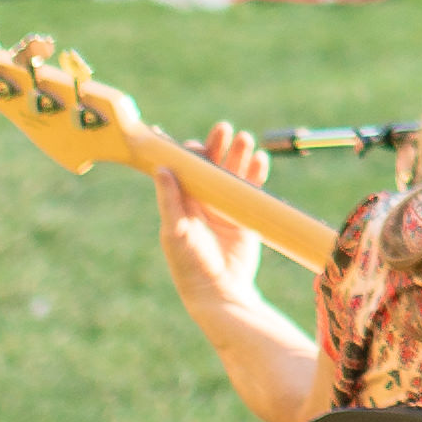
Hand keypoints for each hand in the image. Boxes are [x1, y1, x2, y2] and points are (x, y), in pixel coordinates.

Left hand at [148, 142, 279, 311]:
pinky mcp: (245, 214)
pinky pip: (252, 187)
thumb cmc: (189, 264)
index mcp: (181, 201)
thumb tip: (161, 168)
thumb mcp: (175, 231)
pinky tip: (259, 159)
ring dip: (238, 154)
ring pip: (232, 171)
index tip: (187, 138)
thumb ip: (170, 200)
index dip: (184, 151)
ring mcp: (225, 205)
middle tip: (222, 130)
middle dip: (215, 145)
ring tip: (244, 140)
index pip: (181, 168)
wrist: (220, 291)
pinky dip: (256, 172)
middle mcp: (202, 199)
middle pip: (209, 164)